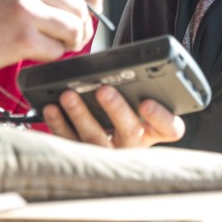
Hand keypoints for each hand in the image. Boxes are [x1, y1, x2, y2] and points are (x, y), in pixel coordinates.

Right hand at [0, 0, 104, 72]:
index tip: (94, 6)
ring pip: (74, 29)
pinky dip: (50, 56)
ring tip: (53, 44)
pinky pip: (57, 51)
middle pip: (80, 7)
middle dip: (81, 27)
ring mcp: (25, 8)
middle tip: (70, 37)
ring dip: (70, 43)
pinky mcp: (22, 37)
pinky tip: (32, 52)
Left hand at [42, 86, 185, 147]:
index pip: (170, 128)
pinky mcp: (83, 157)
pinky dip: (59, 124)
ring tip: (69, 96)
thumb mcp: (136, 102)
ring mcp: (108, 154)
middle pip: (130, 131)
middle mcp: (133, 144)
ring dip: (81, 115)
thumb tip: (114, 64)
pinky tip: (52, 109)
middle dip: (116, 109)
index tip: (147, 104)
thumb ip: (135, 88)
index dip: (160, 117)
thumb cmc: (122, 114)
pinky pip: (70, 142)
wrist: (100, 154)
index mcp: (153, 130)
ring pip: (96, 138)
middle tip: (104, 90)